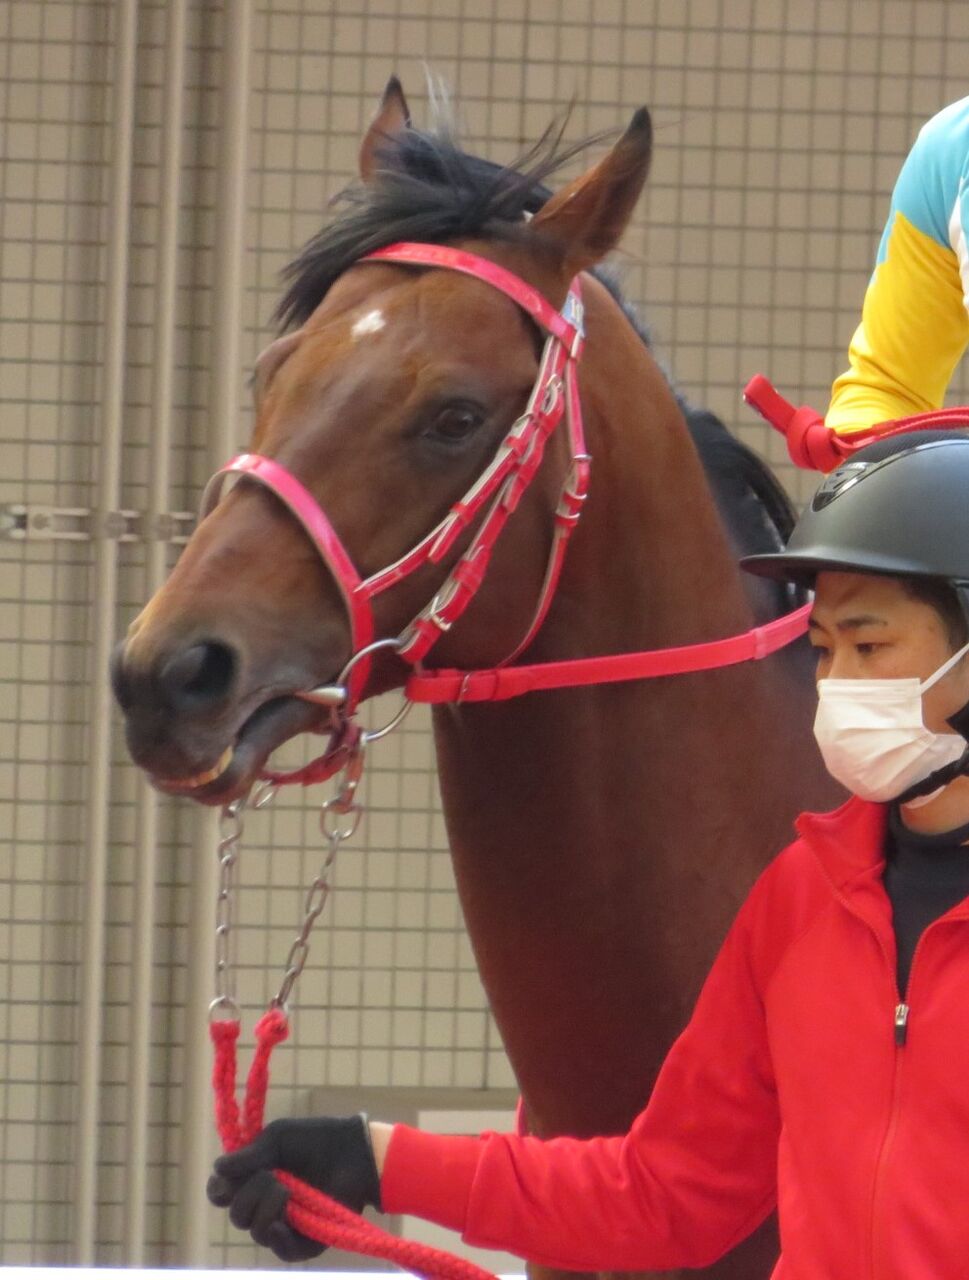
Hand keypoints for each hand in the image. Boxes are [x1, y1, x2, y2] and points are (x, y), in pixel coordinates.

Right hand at [207, 1113, 380, 1260]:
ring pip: (257, 1231)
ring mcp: (285, 1223)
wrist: (353, 1150)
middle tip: (269, 1174)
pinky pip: (284, 1251)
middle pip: (237, 1215)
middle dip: (247, 1194)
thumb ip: (249, 1156)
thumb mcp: (278, 1139)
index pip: (221, 1194)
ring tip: (287, 1189)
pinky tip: (281, 1222)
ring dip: (266, 1208)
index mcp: (253, 1178)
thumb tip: (217, 1169)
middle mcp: (264, 1204)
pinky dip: (279, 1238)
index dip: (219, 1190)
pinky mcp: (306, 1240)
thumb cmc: (314, 1139)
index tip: (226, 1180)